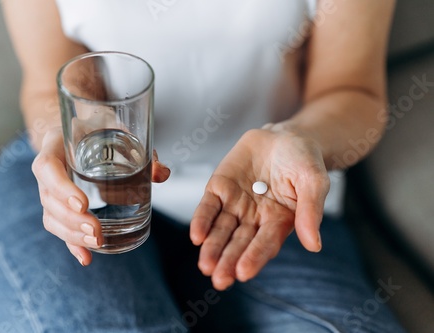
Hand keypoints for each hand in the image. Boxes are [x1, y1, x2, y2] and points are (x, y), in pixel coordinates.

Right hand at [32, 127, 170, 265]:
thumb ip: (139, 148)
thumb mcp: (118, 127)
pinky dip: (72, 243)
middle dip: (71, 220)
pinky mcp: (59, 204)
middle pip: (48, 199)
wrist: (82, 126)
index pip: (47, 167)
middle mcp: (48, 168)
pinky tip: (86, 258)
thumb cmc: (98, 126)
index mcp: (55, 144)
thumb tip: (162, 174)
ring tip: (96, 242)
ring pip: (51, 216)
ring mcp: (50, 188)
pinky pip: (59, 226)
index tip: (84, 203)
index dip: (61, 188)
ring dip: (72, 234)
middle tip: (96, 230)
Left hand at [190, 128, 329, 289]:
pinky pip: (208, 207)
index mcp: (279, 222)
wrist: (284, 136)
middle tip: (219, 280)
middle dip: (229, 260)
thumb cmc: (304, 161)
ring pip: (221, 229)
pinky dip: (201, 220)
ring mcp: (235, 204)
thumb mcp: (314, 181)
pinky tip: (196, 236)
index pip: (265, 244)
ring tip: (205, 265)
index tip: (244, 273)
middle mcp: (255, 218)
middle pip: (239, 242)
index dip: (255, 257)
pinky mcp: (219, 188)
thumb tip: (314, 246)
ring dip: (212, 247)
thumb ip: (310, 211)